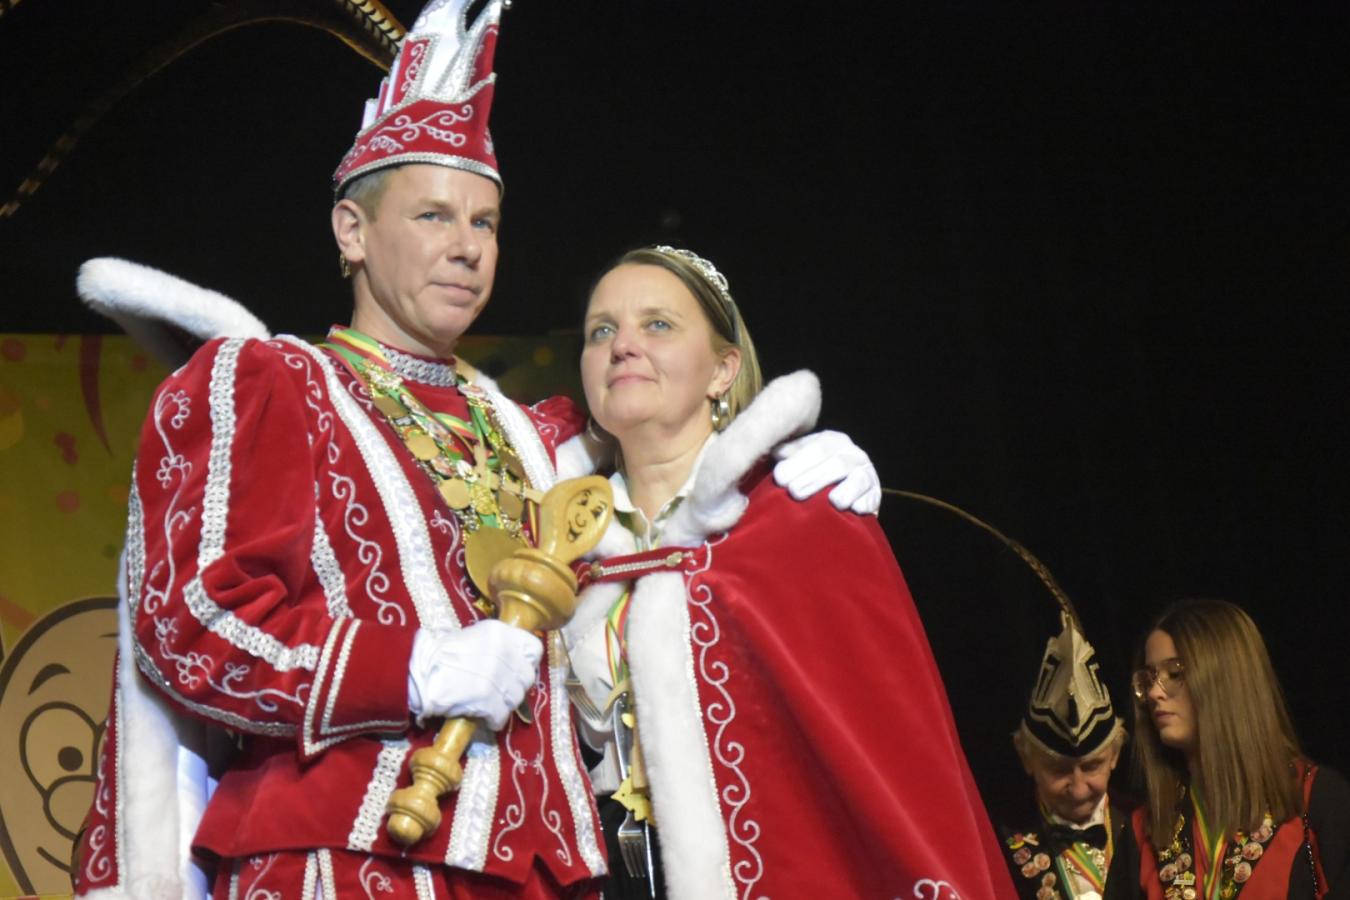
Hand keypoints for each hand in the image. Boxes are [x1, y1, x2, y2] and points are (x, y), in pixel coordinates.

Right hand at [407, 621, 542, 729]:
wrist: (418, 672)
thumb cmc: (438, 653)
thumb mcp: (471, 637)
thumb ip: (494, 646)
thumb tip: (510, 659)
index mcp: (500, 633)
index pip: (533, 649)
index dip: (527, 662)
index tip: (518, 669)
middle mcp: (504, 653)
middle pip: (527, 677)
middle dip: (516, 686)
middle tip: (501, 690)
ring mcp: (497, 679)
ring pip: (516, 698)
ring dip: (505, 704)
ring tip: (490, 704)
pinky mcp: (489, 702)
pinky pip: (502, 717)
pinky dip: (494, 720)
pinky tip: (484, 717)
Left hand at [772, 429, 880, 515]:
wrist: (843, 490)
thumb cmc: (812, 473)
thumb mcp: (800, 459)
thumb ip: (788, 454)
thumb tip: (775, 453)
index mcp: (834, 441)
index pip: (817, 448)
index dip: (799, 463)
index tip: (780, 478)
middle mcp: (853, 454)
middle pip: (836, 464)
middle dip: (814, 479)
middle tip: (794, 493)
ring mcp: (867, 474)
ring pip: (858, 480)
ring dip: (843, 492)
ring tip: (830, 502)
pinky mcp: (875, 495)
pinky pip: (871, 498)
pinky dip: (863, 504)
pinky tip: (854, 510)